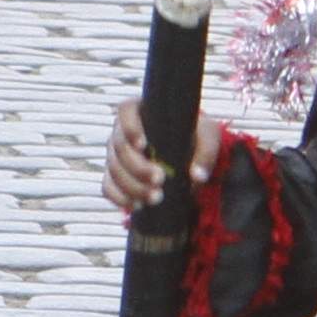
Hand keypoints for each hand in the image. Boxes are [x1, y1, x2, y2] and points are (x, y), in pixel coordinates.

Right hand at [103, 96, 227, 211]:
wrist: (187, 153)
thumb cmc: (195, 136)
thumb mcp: (207, 137)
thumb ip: (207, 153)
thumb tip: (198, 176)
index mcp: (141, 112)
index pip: (125, 111)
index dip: (129, 128)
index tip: (143, 145)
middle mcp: (122, 132)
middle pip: (118, 147)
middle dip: (137, 167)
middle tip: (160, 180)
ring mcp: (115, 154)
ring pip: (113, 169)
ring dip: (132, 186)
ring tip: (156, 198)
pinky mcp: (114, 175)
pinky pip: (108, 187)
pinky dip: (120, 198)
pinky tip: (137, 205)